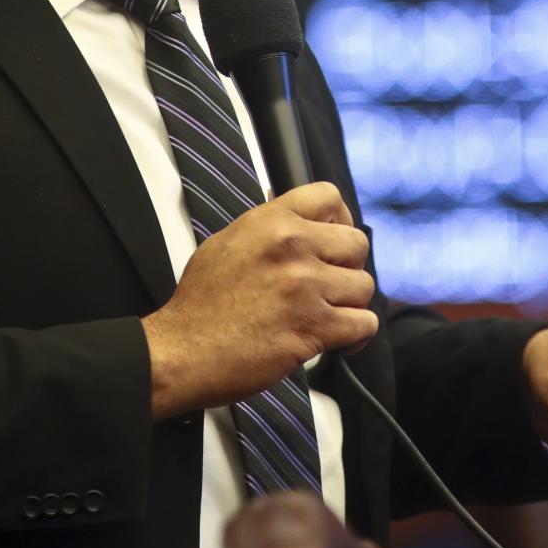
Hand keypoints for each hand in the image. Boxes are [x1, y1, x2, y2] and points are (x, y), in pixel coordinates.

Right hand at [142, 182, 377, 418]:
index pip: (329, 196)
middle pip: (357, 243)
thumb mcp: (227, 241)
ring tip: (331, 316)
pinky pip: (364, 324)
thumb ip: (266, 227)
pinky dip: (356, 337)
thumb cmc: (200, 302)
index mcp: (271, 220)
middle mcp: (292, 246)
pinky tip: (338, 342)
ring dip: (351, 304)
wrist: (183, 350)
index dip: (340, 218)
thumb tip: (294, 218)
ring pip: (364, 285)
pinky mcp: (314, 327)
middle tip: (331, 285)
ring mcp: (305, 286)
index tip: (333, 240)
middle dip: (349, 266)